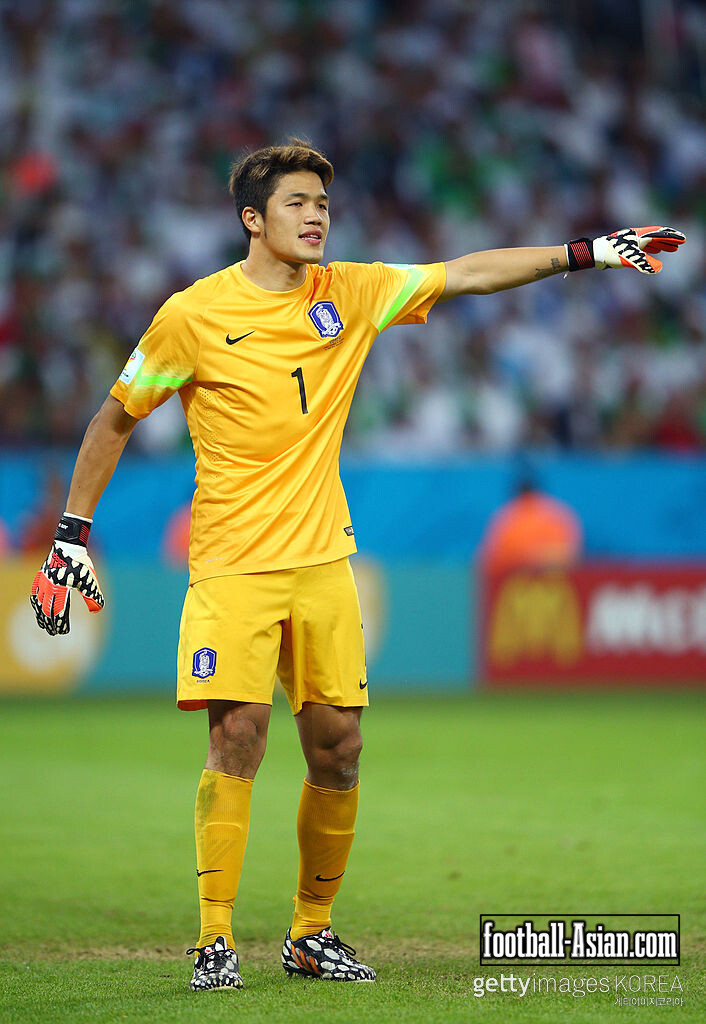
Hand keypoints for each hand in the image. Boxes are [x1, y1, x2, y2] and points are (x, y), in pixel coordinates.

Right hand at [30, 514, 103, 635]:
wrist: (68, 545)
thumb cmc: (81, 563)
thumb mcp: (89, 579)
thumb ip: (93, 595)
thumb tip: (97, 609)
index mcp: (61, 589)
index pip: (59, 612)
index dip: (60, 623)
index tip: (63, 631)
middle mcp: (49, 587)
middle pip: (47, 611)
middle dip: (50, 623)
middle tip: (54, 633)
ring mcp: (42, 582)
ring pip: (39, 604)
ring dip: (41, 616)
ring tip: (44, 625)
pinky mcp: (40, 577)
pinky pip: (34, 594)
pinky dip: (35, 604)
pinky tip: (38, 609)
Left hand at [593, 226, 685, 273]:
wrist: (594, 253)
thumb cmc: (610, 254)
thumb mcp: (628, 260)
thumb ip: (643, 263)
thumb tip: (658, 269)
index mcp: (638, 236)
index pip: (659, 234)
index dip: (671, 237)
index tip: (682, 240)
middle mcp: (636, 236)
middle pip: (656, 237)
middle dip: (668, 241)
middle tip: (679, 245)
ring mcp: (631, 241)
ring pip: (650, 242)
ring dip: (661, 245)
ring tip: (670, 249)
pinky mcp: (626, 247)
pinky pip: (643, 247)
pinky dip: (651, 249)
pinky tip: (653, 252)